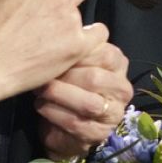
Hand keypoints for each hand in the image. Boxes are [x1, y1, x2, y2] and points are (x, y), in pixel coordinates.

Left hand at [35, 42, 131, 159]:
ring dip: (59, 95)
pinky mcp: (99, 135)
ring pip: (87, 103)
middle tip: (42, 72)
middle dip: (65, 75)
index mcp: (118, 65)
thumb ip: (75, 46)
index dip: (77, 53)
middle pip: (95, 79)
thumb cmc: (67, 81)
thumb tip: (62, 27)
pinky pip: (76, 123)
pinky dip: (55, 113)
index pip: (105, 54)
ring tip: (39, 90)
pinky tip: (40, 106)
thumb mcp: (72, 60)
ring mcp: (113, 114)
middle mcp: (122, 89)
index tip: (53, 52)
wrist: (60, 121)